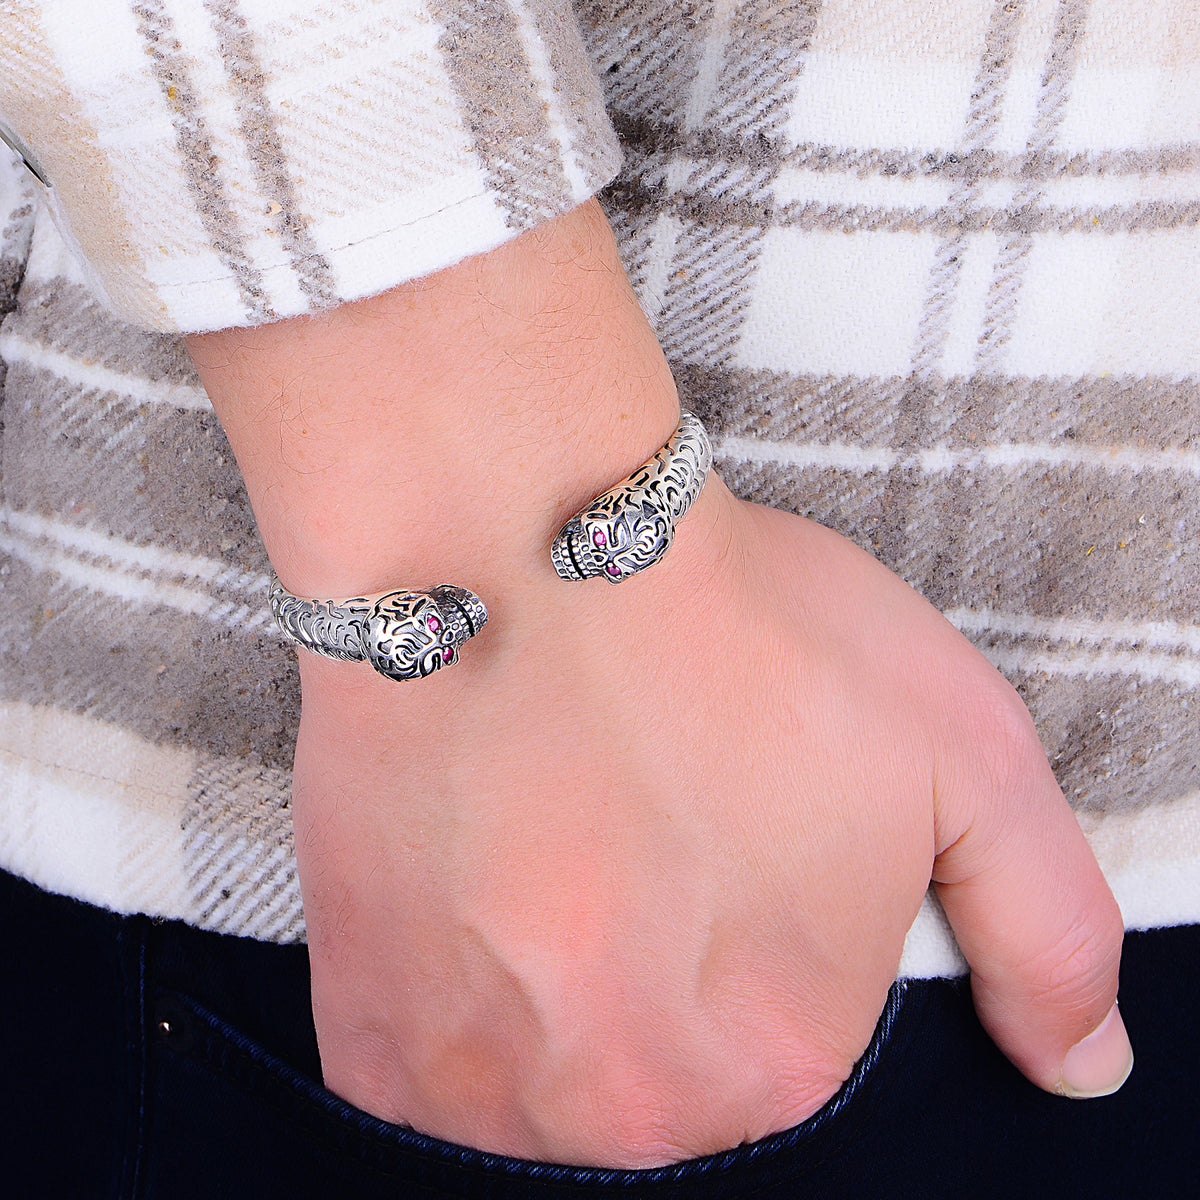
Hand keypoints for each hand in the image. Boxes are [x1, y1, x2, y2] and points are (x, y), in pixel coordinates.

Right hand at [188, 199, 1129, 1168]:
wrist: (509, 544)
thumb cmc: (731, 629)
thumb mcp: (962, 749)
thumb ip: (1048, 930)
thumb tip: (1082, 1067)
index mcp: (782, 1056)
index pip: (781, 1031)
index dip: (752, 910)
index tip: (715, 815)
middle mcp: (634, 1107)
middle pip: (658, 1058)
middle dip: (652, 953)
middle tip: (623, 809)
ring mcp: (484, 1086)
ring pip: (539, 1057)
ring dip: (544, 967)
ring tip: (540, 825)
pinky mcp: (373, 1038)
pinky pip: (428, 1042)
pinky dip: (448, 970)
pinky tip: (470, 861)